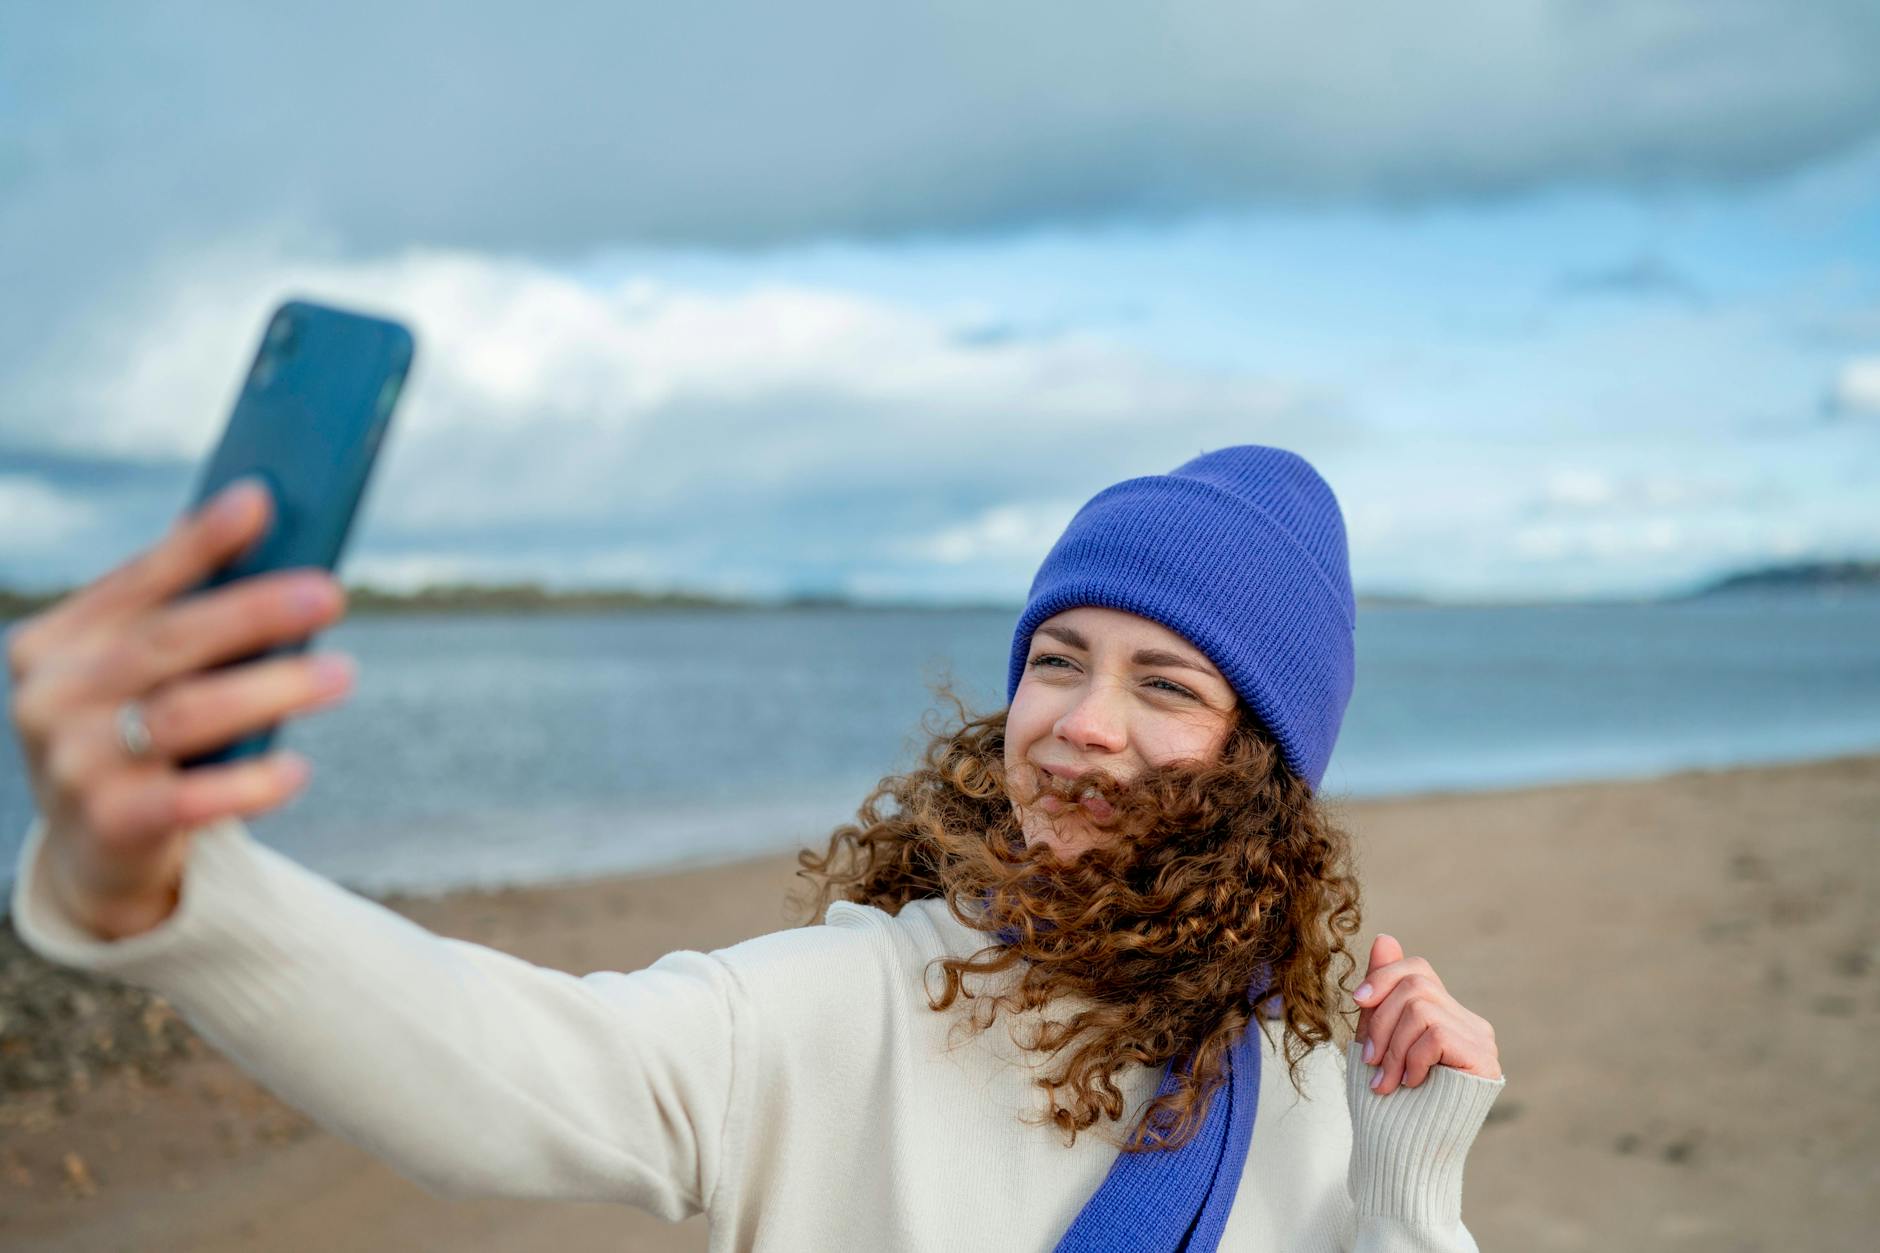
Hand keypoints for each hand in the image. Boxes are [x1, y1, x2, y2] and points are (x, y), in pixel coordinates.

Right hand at [5, 479, 353, 939]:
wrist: (99, 850)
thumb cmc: (136, 732)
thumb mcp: (139, 674)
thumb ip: (183, 615)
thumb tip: (271, 531)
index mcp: (58, 643)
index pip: (137, 582)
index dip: (198, 542)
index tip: (260, 501)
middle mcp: (51, 698)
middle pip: (168, 643)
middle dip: (254, 612)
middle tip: (331, 594)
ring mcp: (73, 763)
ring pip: (186, 714)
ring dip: (272, 690)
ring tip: (343, 673)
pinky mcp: (108, 823)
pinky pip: (190, 799)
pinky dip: (249, 783)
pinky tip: (298, 770)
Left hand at [1353, 934, 1499, 1094]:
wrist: (1406, 1155)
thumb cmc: (1389, 1102)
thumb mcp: (1377, 1041)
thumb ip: (1382, 995)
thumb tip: (1384, 937)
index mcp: (1443, 1015)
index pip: (1417, 970)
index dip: (1383, 976)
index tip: (1357, 1000)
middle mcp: (1468, 1022)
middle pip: (1416, 984)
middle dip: (1380, 1021)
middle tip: (1369, 1062)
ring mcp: (1480, 1040)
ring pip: (1420, 1008)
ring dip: (1392, 1047)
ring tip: (1385, 1082)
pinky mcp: (1484, 1060)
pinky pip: (1435, 1034)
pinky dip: (1413, 1059)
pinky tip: (1411, 1084)